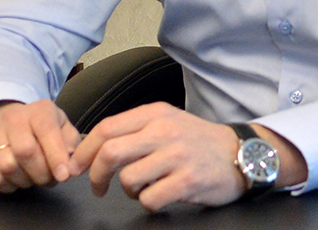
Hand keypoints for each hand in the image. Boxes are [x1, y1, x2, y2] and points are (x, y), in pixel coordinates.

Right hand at [0, 99, 81, 192]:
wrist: (9, 121)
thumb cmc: (42, 129)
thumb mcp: (62, 128)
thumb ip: (71, 143)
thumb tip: (69, 163)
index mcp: (38, 110)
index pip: (46, 131)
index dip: (56, 156)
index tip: (64, 176)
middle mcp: (12, 117)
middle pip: (25, 151)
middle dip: (41, 173)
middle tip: (48, 180)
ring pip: (7, 166)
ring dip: (25, 181)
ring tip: (33, 178)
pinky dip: (8, 186)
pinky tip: (16, 179)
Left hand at [70, 103, 245, 210]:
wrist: (239, 152)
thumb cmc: (196, 140)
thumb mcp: (167, 121)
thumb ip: (134, 130)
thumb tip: (96, 148)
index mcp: (154, 114)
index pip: (106, 128)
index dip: (85, 150)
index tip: (77, 166)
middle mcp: (164, 131)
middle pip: (110, 152)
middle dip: (95, 174)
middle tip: (97, 187)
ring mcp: (176, 156)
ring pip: (128, 178)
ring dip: (128, 191)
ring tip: (141, 188)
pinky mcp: (187, 181)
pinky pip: (149, 199)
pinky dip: (148, 202)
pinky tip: (160, 195)